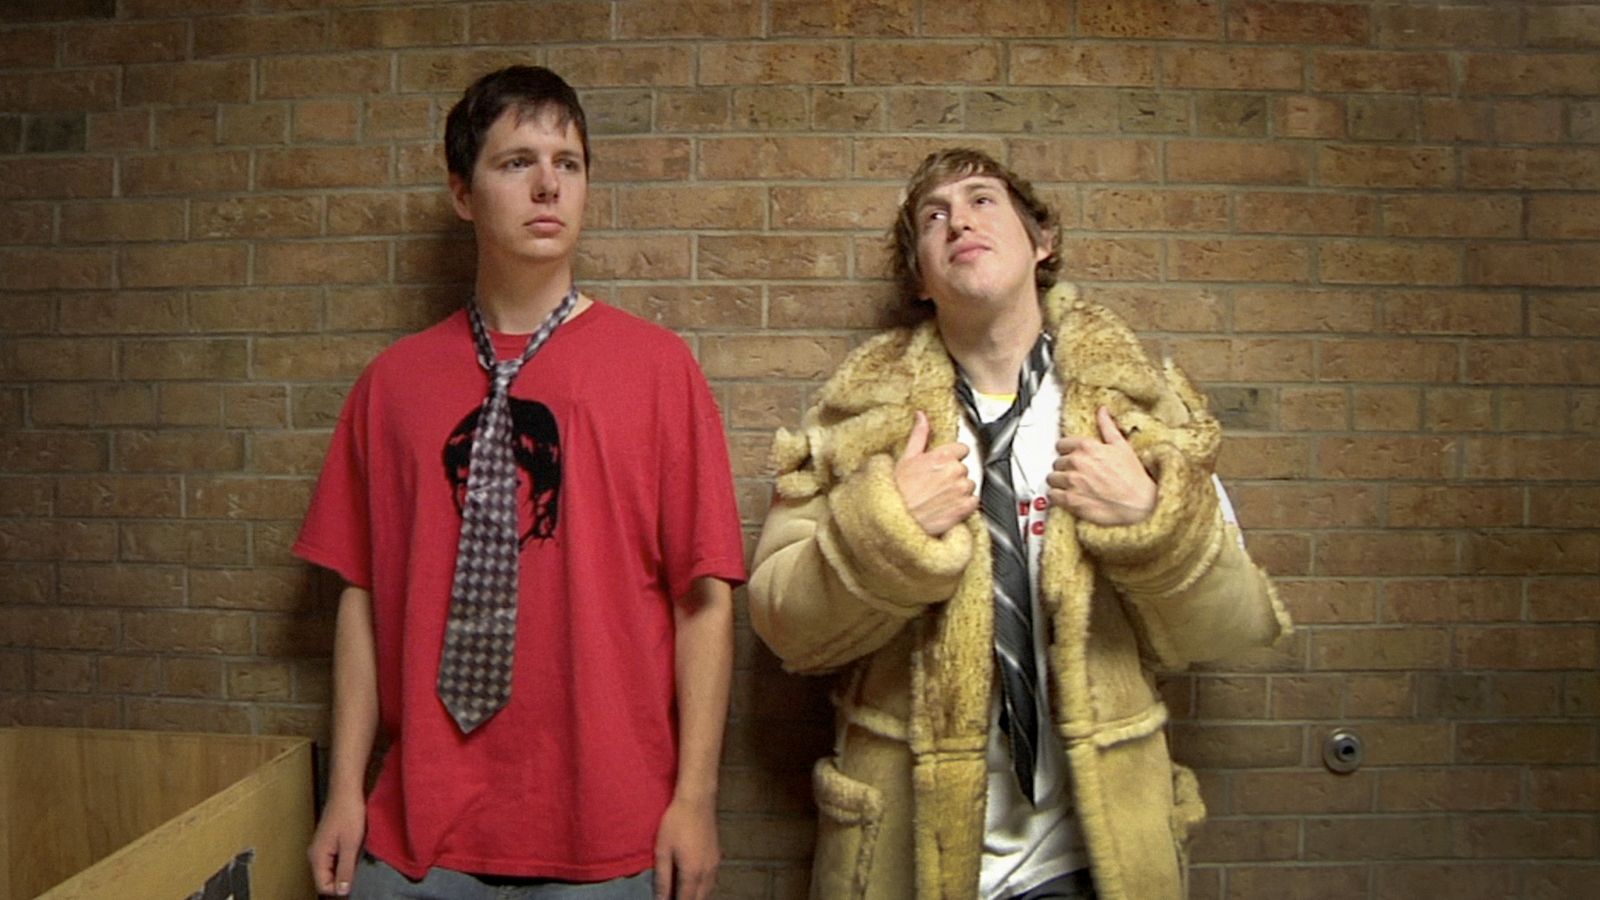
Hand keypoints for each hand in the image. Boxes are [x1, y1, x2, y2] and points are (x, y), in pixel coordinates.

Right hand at [308, 793, 364, 896]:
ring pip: (331, 869)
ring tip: (358, 861)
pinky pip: (334, 859)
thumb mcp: (350, 845)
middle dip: (342, 880)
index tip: (355, 882)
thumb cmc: (349, 814)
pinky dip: (344, 860)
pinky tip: (356, 853)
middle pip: (326, 879)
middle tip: (358, 872)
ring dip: (344, 870)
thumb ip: (345, 869)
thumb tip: (341, 892)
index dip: (339, 889)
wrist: (346, 790)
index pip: (323, 886)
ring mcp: (321, 847)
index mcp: (317, 857)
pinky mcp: (328, 841)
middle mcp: (315, 854)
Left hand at [653, 796, 718, 899]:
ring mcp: (715, 864)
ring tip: (681, 894)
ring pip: (708, 891)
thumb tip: (661, 899)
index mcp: (692, 873)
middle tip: (672, 898)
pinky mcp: (717, 856)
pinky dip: (703, 888)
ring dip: (696, 897)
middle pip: (699, 899)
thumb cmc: (677, 822)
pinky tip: (694, 884)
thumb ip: (662, 878)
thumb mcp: (663, 850)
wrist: (697, 800)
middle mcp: (707, 872)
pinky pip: (711, 881)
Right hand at [892, 410, 977, 535]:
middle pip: (964, 468)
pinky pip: (973, 502)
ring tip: (939, 497)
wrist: (896, 520)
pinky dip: (964, 505)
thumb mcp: (905, 458)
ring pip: (969, 485)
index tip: (942, 466)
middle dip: (953, 475)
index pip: (962, 449)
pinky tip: (947, 506)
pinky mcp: (965, 508)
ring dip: (959, 490)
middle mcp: (954, 471)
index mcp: (941, 456)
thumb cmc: (897, 490)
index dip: (952, 457)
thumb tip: (922, 416)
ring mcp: (961, 490)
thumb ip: (919, 435)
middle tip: (935, 484)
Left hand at [1048, 406, 1156, 525]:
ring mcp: (1072, 482)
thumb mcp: (1122, 446)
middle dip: (1065, 467)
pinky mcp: (1070, 500)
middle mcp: (1077, 462)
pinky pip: (1052, 495)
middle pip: (1057, 462)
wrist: (1139, 504)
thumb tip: (1102, 410)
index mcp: (1087, 447)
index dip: (1067, 451)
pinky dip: (1057, 496)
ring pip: (1052, 478)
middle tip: (1076, 473)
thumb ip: (1107, 426)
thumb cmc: (1133, 477)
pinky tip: (1067, 496)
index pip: (1061, 444)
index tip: (1071, 456)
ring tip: (1071, 486)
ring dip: (1059, 482)